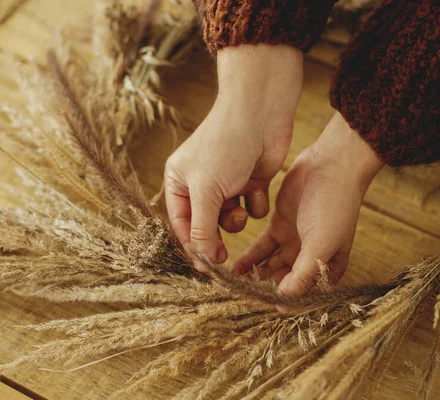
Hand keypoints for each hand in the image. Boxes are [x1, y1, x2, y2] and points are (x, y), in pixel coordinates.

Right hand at [165, 44, 302, 269]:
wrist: (260, 114)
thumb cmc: (225, 146)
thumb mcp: (206, 191)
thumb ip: (202, 229)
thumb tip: (202, 261)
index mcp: (179, 181)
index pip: (181, 223)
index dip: (192, 246)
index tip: (205, 268)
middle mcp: (201, 182)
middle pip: (206, 224)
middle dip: (216, 237)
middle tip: (224, 258)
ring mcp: (228, 182)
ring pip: (230, 219)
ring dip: (236, 219)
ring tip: (240, 208)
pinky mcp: (251, 181)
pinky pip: (252, 207)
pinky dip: (255, 202)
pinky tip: (256, 185)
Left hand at [233, 112, 383, 297]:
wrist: (332, 166)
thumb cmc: (335, 206)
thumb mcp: (322, 242)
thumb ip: (303, 272)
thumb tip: (283, 301)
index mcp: (327, 268)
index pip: (304, 295)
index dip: (285, 304)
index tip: (263, 310)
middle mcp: (309, 258)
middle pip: (283, 282)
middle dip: (264, 291)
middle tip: (240, 299)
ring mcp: (293, 241)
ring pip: (269, 266)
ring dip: (254, 276)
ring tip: (232, 286)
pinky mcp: (279, 225)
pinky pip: (261, 248)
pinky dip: (249, 259)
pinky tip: (233, 268)